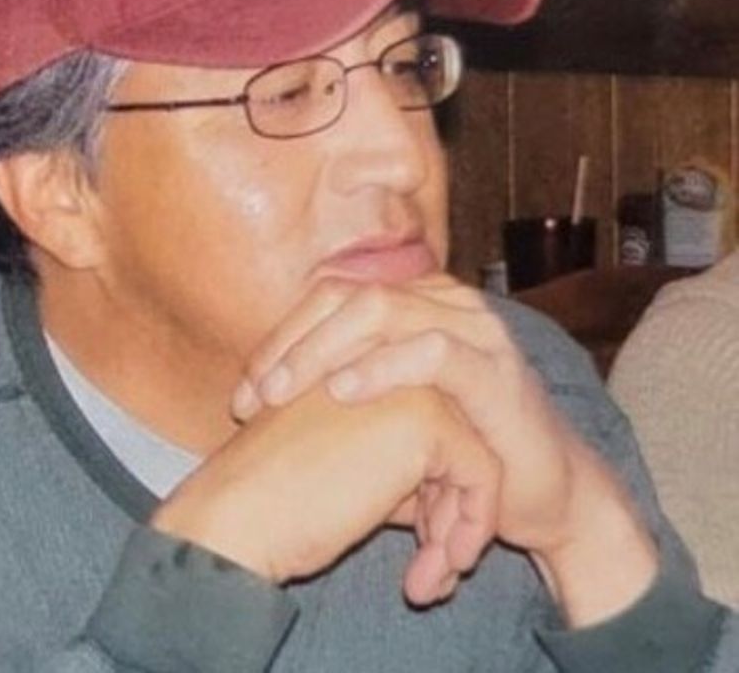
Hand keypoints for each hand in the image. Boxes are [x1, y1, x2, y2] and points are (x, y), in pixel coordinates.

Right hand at [151, 384, 499, 604]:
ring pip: (475, 451)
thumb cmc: (272, 494)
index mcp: (364, 359)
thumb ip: (393, 459)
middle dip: (450, 501)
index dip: (430, 485)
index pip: (428, 419)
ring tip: (431, 571)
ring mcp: (411, 381)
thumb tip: (448, 498)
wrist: (237, 514)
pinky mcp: (427, 419)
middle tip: (430, 558)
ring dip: (460, 519)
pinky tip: (432, 572)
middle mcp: (391, 358)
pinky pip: (481, 474)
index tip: (414, 535)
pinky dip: (470, 527)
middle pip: (455, 432)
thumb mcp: (342, 459)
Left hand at [231, 277, 658, 624]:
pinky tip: (344, 391)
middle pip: (349, 296)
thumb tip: (261, 396)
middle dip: (292, 344)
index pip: (330, 297)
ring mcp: (474, 330)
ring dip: (323, 350)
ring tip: (282, 392)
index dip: (281, 338)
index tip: (242, 395)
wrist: (545, 492)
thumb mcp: (391, 413)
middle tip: (253, 395)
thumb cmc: (458, 451)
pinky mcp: (495, 369)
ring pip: (384, 309)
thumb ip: (340, 389)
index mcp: (416, 303)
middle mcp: (444, 302)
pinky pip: (433, 350)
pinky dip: (382, 366)